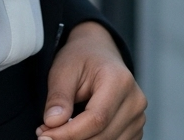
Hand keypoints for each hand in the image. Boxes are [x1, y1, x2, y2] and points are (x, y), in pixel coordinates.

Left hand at [37, 21, 145, 139]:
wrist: (98, 51)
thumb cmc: (81, 58)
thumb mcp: (64, 69)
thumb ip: (59, 96)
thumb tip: (52, 123)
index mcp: (119, 80)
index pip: (96, 119)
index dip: (70, 133)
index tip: (45, 135)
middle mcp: (135, 100)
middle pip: (103, 135)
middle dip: (71, 139)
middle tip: (46, 133)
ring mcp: (138, 116)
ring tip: (58, 131)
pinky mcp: (135, 128)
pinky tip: (77, 132)